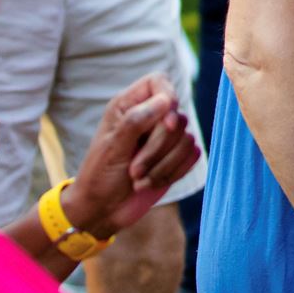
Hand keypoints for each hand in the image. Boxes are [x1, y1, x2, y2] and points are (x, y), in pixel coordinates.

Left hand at [66, 74, 198, 234]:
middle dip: (158, 148)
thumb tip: (166, 100)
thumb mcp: (113, 147)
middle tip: (134, 169)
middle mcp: (150, 117)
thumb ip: (137, 120)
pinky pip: (193, 157)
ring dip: (163, 166)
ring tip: (139, 179)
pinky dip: (173, 173)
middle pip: (177, 117)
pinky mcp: (175, 158)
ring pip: (187, 140)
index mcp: (129, 106)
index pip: (159, 82)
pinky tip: (151, 183)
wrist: (103, 210)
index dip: (168, 96)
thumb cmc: (100, 175)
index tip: (166, 122)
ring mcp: (164, 139)